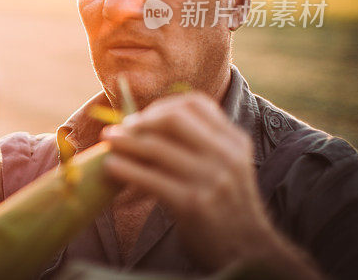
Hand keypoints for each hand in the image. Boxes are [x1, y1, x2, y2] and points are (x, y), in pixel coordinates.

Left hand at [100, 91, 321, 277]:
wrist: (248, 253)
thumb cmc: (225, 206)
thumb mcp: (226, 167)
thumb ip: (199, 144)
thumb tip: (145, 123)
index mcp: (235, 141)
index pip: (196, 104)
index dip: (162, 105)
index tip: (142, 116)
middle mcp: (225, 156)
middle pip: (173, 119)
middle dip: (140, 121)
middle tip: (120, 128)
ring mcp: (210, 179)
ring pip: (156, 147)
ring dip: (125, 142)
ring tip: (109, 141)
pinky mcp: (192, 204)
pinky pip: (149, 179)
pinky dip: (125, 169)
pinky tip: (111, 167)